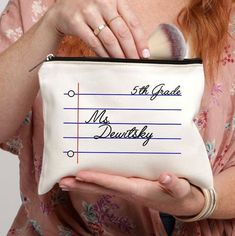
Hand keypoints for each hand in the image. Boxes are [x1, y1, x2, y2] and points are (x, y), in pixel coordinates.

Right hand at [46, 0, 148, 57]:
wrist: (61, 10)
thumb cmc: (89, 12)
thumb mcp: (107, 10)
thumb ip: (120, 21)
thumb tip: (135, 45)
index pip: (133, 22)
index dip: (140, 40)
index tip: (145, 54)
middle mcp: (103, 2)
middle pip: (122, 32)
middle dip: (131, 50)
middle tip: (135, 62)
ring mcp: (88, 11)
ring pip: (109, 39)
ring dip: (119, 55)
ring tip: (124, 64)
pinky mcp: (76, 21)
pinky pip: (94, 43)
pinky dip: (103, 54)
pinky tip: (109, 60)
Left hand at [60, 171, 204, 216]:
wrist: (182, 203)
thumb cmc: (181, 194)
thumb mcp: (181, 189)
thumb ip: (174, 184)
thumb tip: (165, 177)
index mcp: (140, 190)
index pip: (115, 184)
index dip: (98, 179)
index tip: (80, 175)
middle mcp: (130, 191)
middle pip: (101, 188)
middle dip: (81, 185)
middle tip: (61, 182)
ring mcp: (128, 190)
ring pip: (102, 188)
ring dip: (83, 185)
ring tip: (66, 181)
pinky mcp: (129, 188)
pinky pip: (108, 185)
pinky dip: (95, 182)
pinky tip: (86, 179)